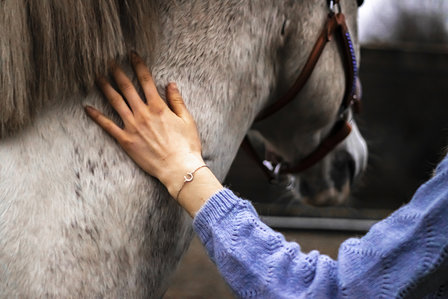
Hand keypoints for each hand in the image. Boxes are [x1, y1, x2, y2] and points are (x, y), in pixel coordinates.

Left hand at [85, 52, 204, 196]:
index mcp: (158, 107)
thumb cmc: (186, 145)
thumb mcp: (187, 120)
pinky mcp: (126, 141)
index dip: (138, 64)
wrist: (179, 168)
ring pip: (115, 102)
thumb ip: (177, 100)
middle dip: (117, 72)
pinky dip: (97, 116)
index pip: (146, 80)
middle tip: (108, 61)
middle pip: (127, 87)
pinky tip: (87, 108)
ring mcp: (132, 127)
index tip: (132, 54)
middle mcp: (143, 113)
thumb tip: (171, 84)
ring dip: (105, 88)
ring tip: (97, 77)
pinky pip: (108, 126)